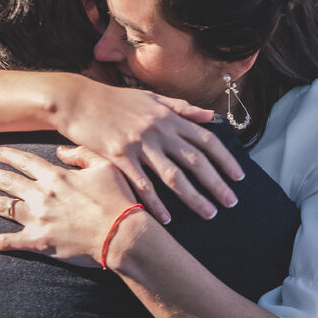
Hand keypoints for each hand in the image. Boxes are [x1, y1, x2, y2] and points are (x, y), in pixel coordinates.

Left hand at [0, 146, 146, 267]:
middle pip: (8, 182)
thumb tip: (60, 150)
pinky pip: (8, 242)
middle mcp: (42, 195)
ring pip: (3, 207)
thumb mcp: (105, 166)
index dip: (10, 155)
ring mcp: (38, 219)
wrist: (121, 234)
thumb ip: (81, 154)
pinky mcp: (39, 242)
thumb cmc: (118, 199)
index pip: (26, 162)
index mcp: (56, 176)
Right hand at [54, 79, 244, 223]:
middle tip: (231, 202)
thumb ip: (182, 108)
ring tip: (208, 213)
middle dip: (216, 183)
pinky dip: (155, 202)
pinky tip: (166, 218)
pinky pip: (141, 184)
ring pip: (172, 175)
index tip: (238, 177)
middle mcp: (159, 130)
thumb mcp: (152, 98)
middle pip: (194, 160)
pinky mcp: (118, 156)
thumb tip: (210, 116)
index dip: (225, 159)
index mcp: (169, 116)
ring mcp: (139, 143)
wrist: (79, 100)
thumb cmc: (116, 101)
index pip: (206, 140)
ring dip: (193, 197)